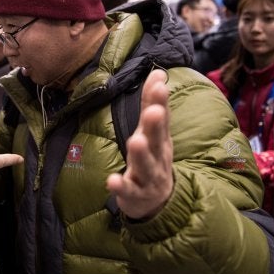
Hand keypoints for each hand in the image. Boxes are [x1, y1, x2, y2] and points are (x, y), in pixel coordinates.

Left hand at [106, 69, 172, 218]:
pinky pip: (128, 190)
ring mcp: (149, 177)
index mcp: (160, 139)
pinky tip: (112, 180)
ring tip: (136, 141)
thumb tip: (157, 72)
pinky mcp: (136, 194)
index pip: (161, 117)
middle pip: (157, 139)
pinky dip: (121, 186)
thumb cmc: (152, 158)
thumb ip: (152, 103)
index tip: (159, 84)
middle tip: (153, 111)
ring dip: (141, 153)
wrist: (157, 201)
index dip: (159, 101)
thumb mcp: (153, 132)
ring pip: (146, 165)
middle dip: (155, 125)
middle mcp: (157, 156)